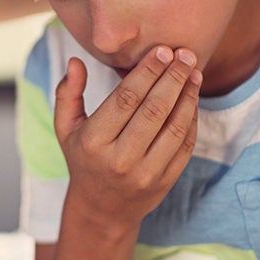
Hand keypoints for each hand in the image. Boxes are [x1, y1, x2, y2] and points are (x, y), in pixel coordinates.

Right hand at [54, 46, 201, 233]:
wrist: (101, 209)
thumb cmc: (82, 159)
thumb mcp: (65, 128)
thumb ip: (67, 93)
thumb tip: (76, 61)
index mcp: (93, 141)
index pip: (125, 99)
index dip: (147, 72)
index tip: (162, 50)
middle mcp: (119, 159)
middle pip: (153, 110)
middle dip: (172, 77)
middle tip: (185, 53)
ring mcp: (145, 173)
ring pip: (174, 127)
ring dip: (188, 95)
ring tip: (194, 71)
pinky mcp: (165, 181)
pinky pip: (184, 145)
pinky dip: (192, 118)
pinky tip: (192, 97)